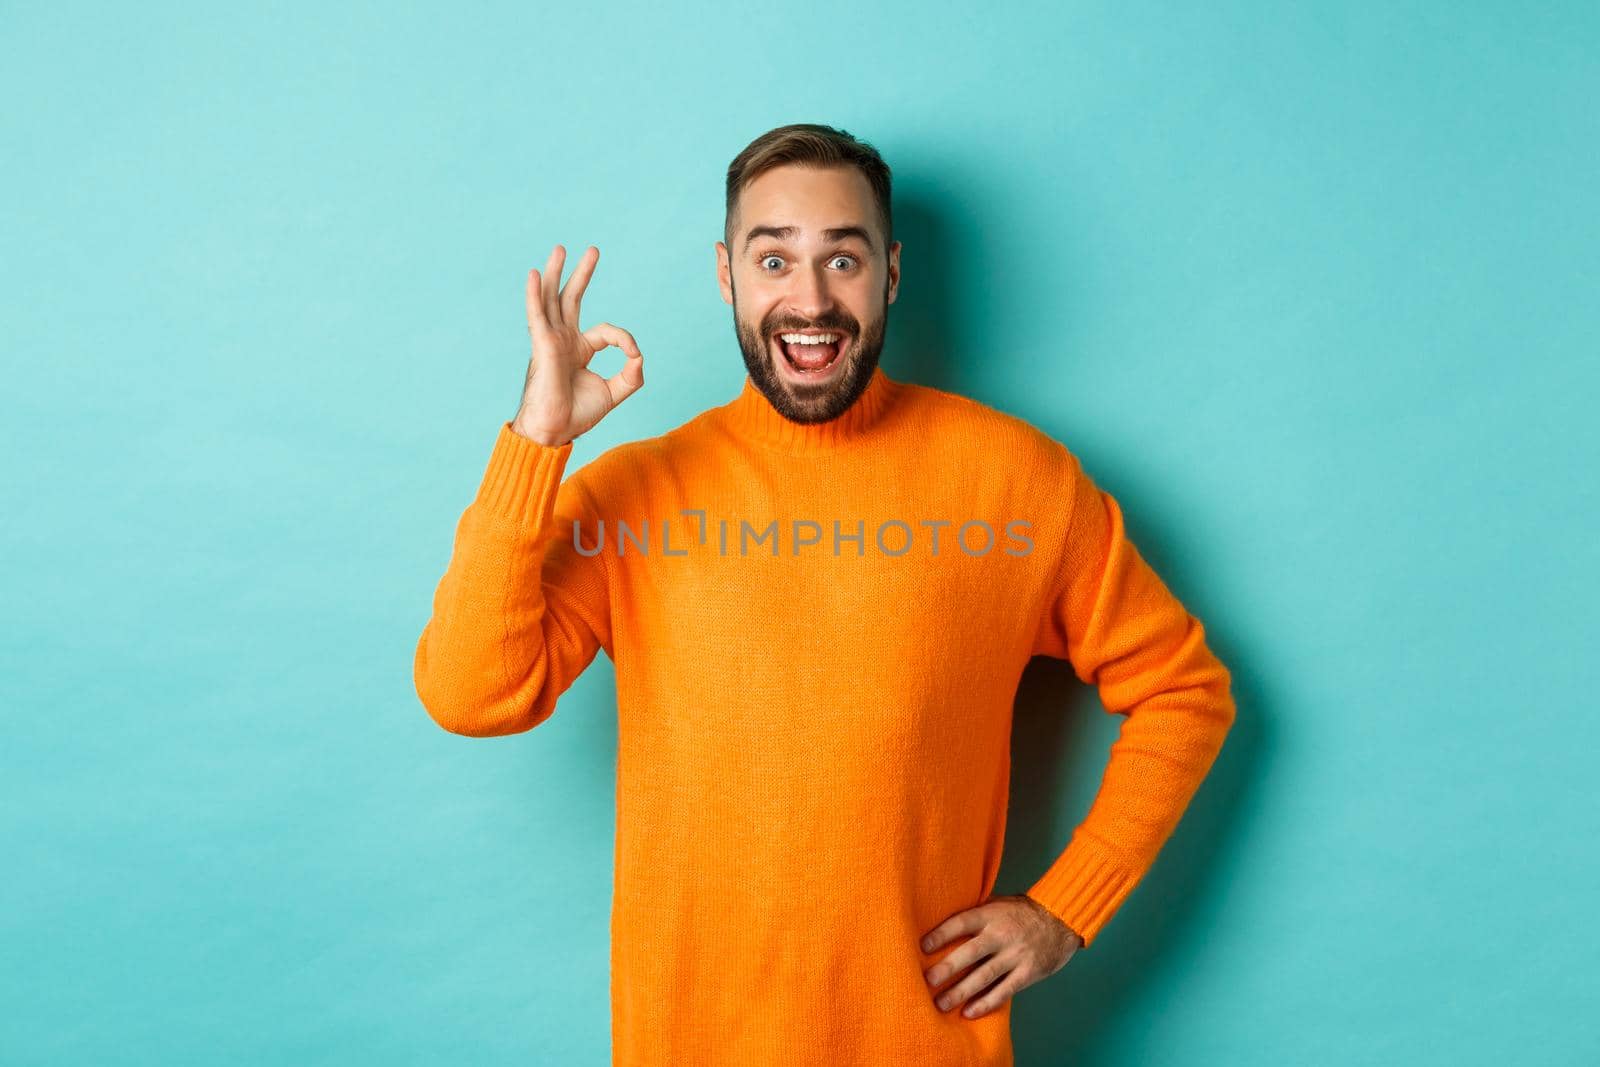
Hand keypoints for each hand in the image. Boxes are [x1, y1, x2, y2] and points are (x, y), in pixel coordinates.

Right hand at [513, 243, 644, 445]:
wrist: (555, 431)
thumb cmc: (577, 415)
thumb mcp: (614, 392)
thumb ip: (631, 374)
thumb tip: (639, 355)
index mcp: (578, 349)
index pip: (606, 332)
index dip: (624, 339)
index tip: (634, 355)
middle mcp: (563, 340)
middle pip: (571, 299)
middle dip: (582, 274)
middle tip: (593, 250)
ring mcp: (550, 340)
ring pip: (552, 299)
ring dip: (556, 273)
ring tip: (560, 248)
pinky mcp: (542, 345)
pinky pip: (536, 315)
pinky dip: (534, 294)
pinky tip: (532, 274)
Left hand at [919, 894, 1082, 1019]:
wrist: (1060, 920)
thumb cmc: (1022, 912)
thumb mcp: (998, 904)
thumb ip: (976, 914)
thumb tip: (941, 923)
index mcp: (991, 914)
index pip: (961, 922)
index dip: (941, 934)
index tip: (923, 946)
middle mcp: (1002, 934)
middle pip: (970, 952)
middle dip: (947, 968)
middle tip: (927, 980)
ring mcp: (1015, 955)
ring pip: (984, 976)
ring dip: (961, 991)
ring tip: (941, 1003)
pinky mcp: (1028, 973)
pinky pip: (1004, 991)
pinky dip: (986, 1003)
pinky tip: (968, 1012)